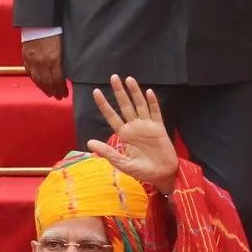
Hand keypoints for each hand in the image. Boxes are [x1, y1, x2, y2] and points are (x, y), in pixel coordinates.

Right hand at [21, 35, 66, 99]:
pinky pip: (30, 72)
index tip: (64, 94)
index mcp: (54, 59)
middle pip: (48, 82)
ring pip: (38, 80)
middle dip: (54, 91)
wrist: (38, 19)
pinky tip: (38, 83)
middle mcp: (42, 62)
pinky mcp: (26, 57)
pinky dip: (35, 80)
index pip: (58, 80)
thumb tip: (67, 72)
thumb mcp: (63, 45)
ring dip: (44, 88)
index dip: (61, 89)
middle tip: (58, 97)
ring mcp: (32, 60)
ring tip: (49, 93)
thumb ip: (63, 59)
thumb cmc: (54, 29)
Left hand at [86, 76, 177, 193]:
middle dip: (119, 92)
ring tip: (128, 79)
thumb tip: (90, 142)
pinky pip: (155, 112)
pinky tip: (148, 92)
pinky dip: (152, 102)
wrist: (162, 175)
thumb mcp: (122, 163)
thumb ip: (108, 152)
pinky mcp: (159, 128)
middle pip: (125, 106)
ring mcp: (147, 126)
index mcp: (124, 135)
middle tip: (113, 77)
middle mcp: (134, 127)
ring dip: (135, 92)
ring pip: (139, 105)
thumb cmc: (142, 171)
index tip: (96, 92)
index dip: (104, 104)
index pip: (111, 116)